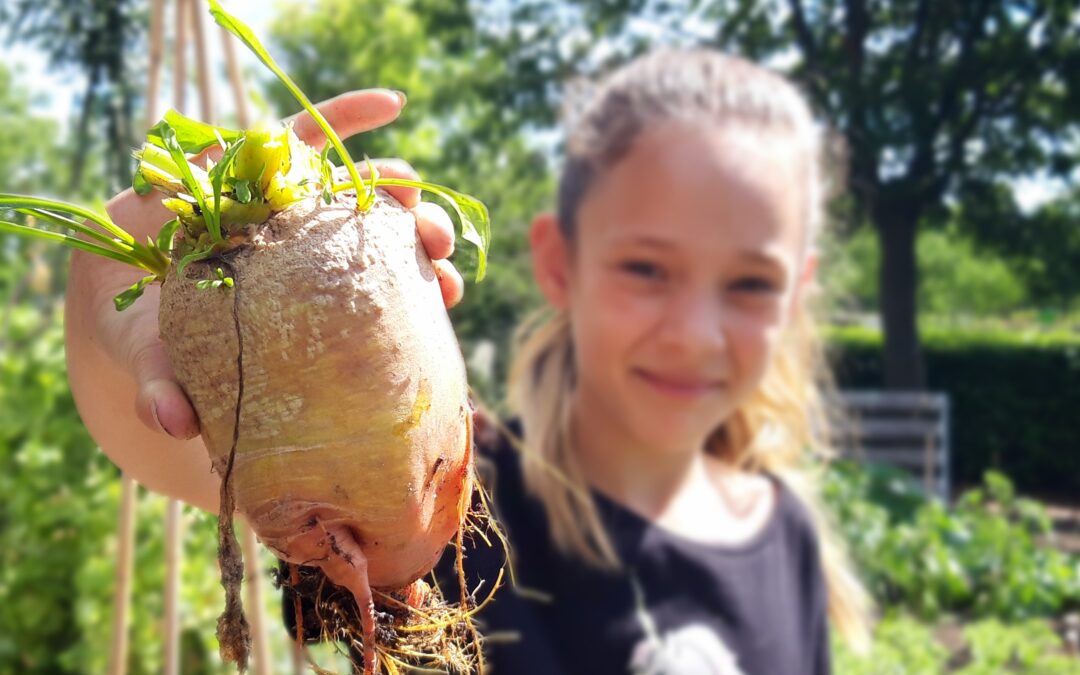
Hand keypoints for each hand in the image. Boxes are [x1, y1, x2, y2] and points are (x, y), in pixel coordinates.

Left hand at [69, 89, 463, 441]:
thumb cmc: (132, 328)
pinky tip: (448, 298)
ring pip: (378, 229)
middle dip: (400, 198)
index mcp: (235, 200)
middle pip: (352, 190)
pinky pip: (382, 275)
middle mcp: (283, 220)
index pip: (294, 146)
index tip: (391, 104)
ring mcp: (313, 253)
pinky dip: (420, 280)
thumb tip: (173, 421)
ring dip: (421, 238)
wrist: (149, 350)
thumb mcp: (141, 345)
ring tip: (448, 276)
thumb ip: (156, 375)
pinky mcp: (333, 289)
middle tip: (430, 231)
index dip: (345, 118)